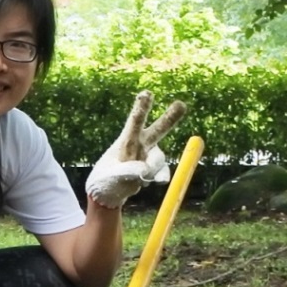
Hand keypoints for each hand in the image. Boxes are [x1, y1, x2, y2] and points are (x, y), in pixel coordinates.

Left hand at [84, 91, 187, 208]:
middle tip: (181, 105)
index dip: (141, 108)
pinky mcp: (156, 169)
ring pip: (159, 158)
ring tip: (136, 177)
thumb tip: (146, 170)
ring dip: (152, 168)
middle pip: (159, 128)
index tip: (146, 94)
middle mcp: (142, 143)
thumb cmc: (106, 180)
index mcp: (126, 139)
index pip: (135, 121)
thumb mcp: (110, 177)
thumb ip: (126, 172)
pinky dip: (160, 177)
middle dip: (170, 117)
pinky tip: (149, 181)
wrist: (110, 193)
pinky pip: (163, 172)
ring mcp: (151, 155)